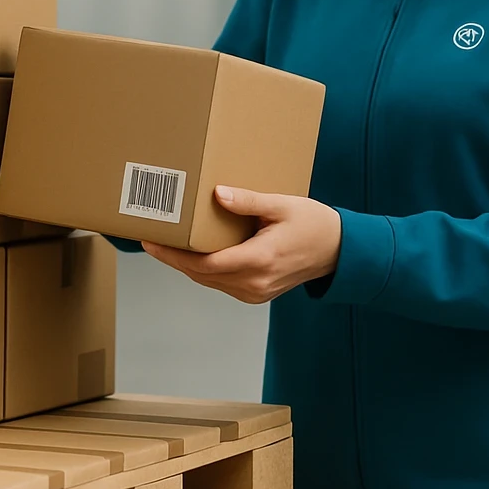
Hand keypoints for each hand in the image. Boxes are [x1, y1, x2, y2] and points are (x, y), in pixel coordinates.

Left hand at [141, 185, 341, 304]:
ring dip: (185, 265)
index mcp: (260, 260)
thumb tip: (218, 194)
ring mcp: (255, 293)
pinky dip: (203, 270)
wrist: (339, 251)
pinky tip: (190, 253)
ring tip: (163, 244)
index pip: (206, 264)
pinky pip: (221, 283)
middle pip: (201, 275)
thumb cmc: (313, 224)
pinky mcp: (256, 294)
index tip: (152, 241)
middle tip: (149, 239)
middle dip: (172, 259)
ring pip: (209, 281)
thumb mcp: (282, 205)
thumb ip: (249, 201)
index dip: (174, 255)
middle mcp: (255, 283)